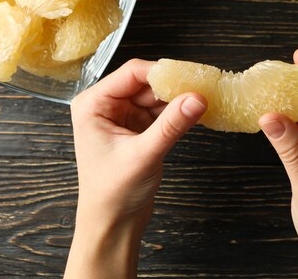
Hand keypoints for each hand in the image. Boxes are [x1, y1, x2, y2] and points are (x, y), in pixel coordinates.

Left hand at [64, 59, 206, 278]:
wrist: (113, 225)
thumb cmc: (112, 194)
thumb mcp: (144, 154)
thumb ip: (172, 125)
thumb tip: (197, 98)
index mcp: (94, 104)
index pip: (132, 73)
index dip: (162, 71)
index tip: (190, 75)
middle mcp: (106, 106)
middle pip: (146, 83)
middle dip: (174, 86)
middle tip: (203, 86)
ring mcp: (124, 117)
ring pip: (157, 97)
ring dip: (178, 99)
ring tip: (204, 99)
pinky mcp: (139, 130)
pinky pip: (162, 112)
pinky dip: (178, 112)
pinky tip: (196, 112)